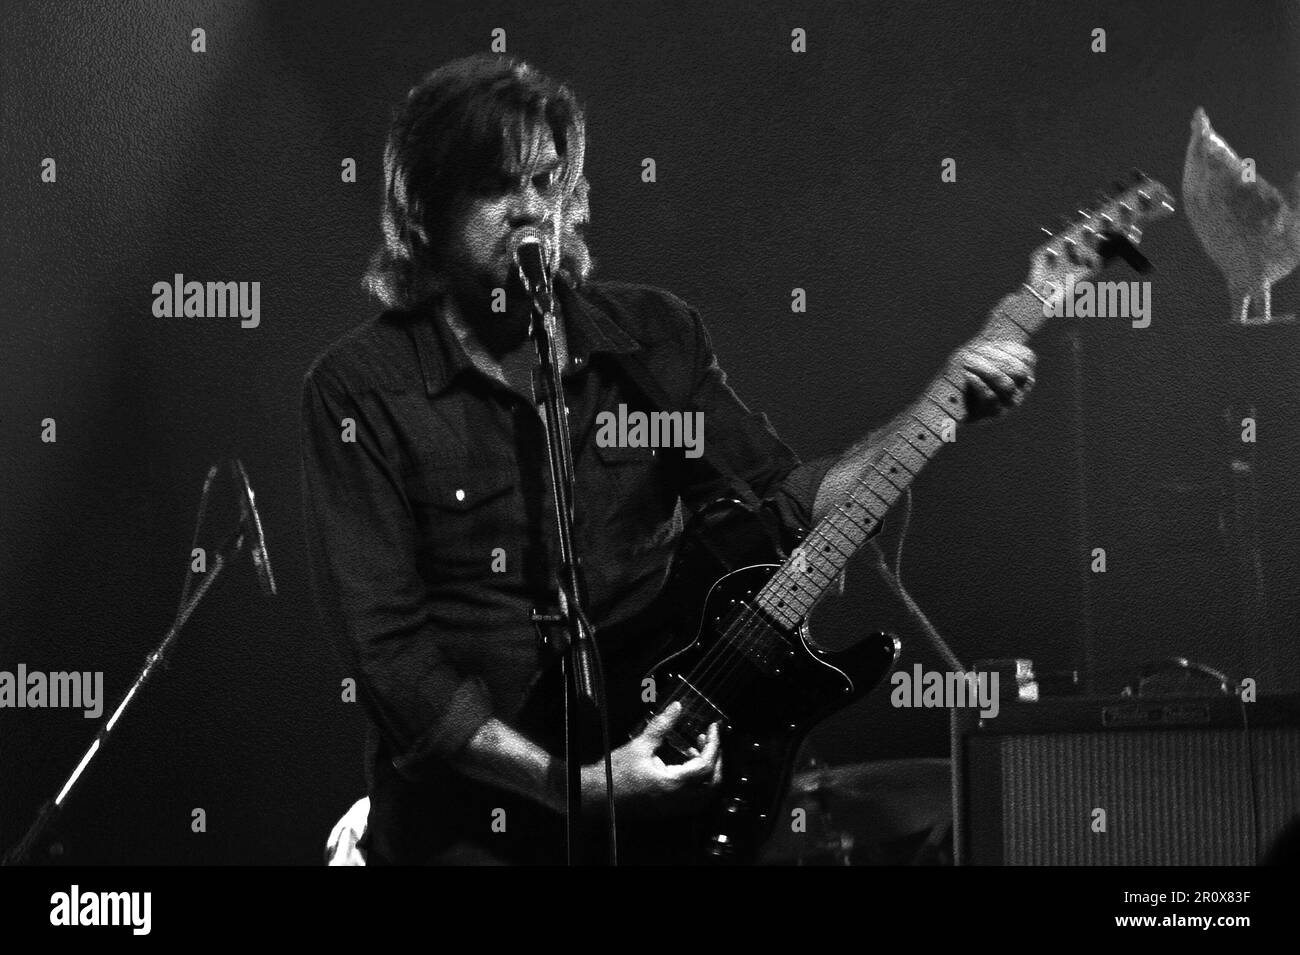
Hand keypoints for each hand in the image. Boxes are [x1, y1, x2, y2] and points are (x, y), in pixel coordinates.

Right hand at [583, 701, 721, 814]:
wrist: (595, 796)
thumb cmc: (613, 775)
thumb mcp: (639, 745)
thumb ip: (661, 726)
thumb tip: (676, 708)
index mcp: (672, 784)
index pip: (706, 765)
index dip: (714, 745)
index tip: (714, 729)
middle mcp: (677, 800)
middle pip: (713, 784)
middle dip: (717, 759)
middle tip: (710, 739)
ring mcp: (673, 807)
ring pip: (705, 794)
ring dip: (708, 772)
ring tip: (698, 750)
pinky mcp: (667, 809)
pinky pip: (693, 798)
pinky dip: (697, 781)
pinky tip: (685, 764)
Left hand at [951, 337, 1036, 420]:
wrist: (953, 403)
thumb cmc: (967, 374)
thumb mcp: (979, 356)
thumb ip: (991, 342)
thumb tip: (997, 314)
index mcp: (1024, 372)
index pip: (1027, 358)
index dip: (1007, 348)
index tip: (986, 344)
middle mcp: (1022, 389)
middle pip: (1018, 371)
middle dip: (995, 358)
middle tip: (973, 351)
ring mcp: (1010, 403)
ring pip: (1006, 385)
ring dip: (985, 369)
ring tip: (967, 361)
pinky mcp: (994, 414)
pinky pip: (990, 397)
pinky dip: (978, 383)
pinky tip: (967, 375)